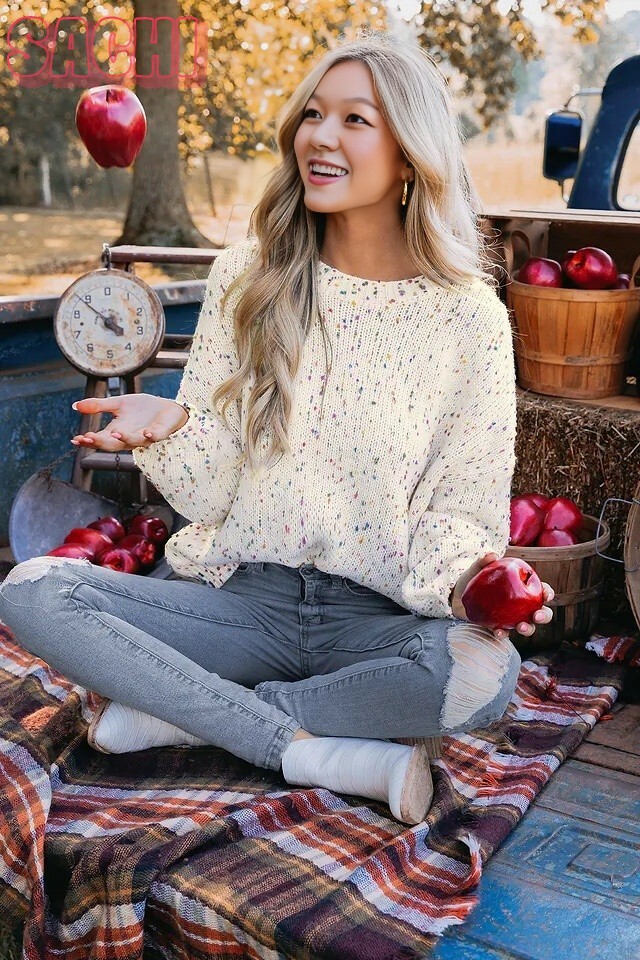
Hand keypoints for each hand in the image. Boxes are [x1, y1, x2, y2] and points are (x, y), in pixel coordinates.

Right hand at [70, 394, 189, 451]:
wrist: (167, 409)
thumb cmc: (142, 409)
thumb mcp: (118, 404)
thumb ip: (98, 406)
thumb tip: (75, 405)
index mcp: (117, 432)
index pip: (100, 439)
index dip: (88, 441)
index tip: (76, 439)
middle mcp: (129, 438)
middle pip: (113, 445)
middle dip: (100, 442)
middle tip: (88, 438)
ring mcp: (145, 437)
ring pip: (134, 442)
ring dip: (124, 439)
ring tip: (115, 433)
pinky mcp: (160, 432)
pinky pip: (155, 437)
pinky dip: (150, 436)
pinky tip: (146, 432)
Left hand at [450, 551, 554, 641]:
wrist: (456, 597)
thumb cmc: (472, 581)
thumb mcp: (476, 570)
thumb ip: (483, 562)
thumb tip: (492, 555)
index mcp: (522, 589)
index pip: (540, 590)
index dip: (547, 593)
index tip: (546, 595)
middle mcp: (521, 606)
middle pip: (541, 612)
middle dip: (543, 615)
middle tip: (537, 616)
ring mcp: (512, 618)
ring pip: (528, 627)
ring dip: (528, 629)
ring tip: (521, 627)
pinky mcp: (499, 627)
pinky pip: (505, 633)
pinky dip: (503, 633)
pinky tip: (499, 632)